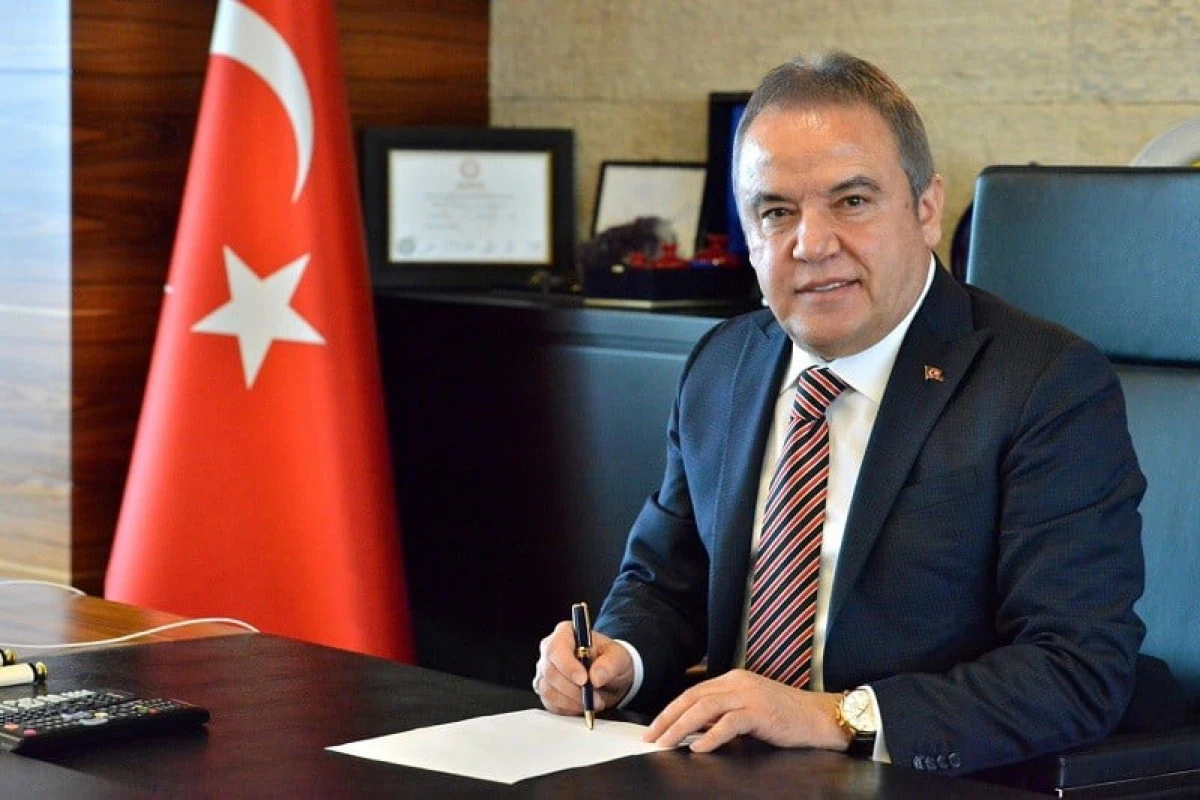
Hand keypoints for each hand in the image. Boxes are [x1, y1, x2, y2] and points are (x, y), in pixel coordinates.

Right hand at [533, 621, 633, 715]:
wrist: (610, 676)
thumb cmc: (611, 660)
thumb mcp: (619, 657)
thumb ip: (610, 664)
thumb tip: (596, 677)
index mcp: (566, 633)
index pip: (556, 648)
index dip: (567, 666)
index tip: (584, 680)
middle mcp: (550, 651)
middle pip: (550, 671)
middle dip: (573, 689)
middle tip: (595, 698)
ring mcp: (545, 671)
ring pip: (548, 690)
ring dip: (572, 701)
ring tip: (592, 702)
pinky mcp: (546, 690)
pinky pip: (550, 703)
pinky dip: (567, 708)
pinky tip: (582, 705)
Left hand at [643, 669, 849, 752]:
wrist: (819, 717)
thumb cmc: (785, 717)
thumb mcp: (748, 710)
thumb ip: (723, 715)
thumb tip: (693, 729)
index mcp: (732, 679)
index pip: (693, 693)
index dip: (670, 710)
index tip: (653, 728)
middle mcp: (737, 683)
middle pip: (693, 698)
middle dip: (668, 718)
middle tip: (651, 737)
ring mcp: (749, 695)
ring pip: (705, 708)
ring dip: (681, 727)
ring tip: (666, 743)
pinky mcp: (761, 712)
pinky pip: (729, 723)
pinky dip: (710, 736)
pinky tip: (698, 748)